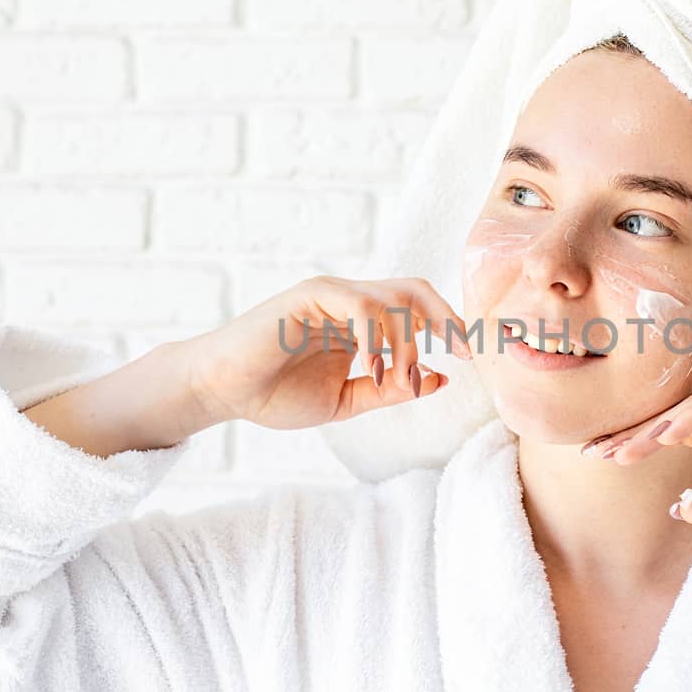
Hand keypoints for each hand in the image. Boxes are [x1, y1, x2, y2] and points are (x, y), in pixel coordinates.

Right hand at [181, 275, 471, 431]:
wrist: (222, 392)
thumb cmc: (275, 394)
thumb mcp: (346, 400)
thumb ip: (390, 390)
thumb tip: (440, 379)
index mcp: (362, 323)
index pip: (417, 308)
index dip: (448, 326)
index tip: (468, 357)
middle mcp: (350, 301)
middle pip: (415, 290)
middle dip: (445, 318)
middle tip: (460, 350)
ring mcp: (330, 295)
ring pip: (392, 298)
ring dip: (407, 341)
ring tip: (399, 377)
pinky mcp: (307, 296)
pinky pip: (358, 304)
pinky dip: (376, 335)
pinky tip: (373, 367)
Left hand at [592, 375, 691, 533]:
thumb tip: (679, 506)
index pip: (683, 435)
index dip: (644, 447)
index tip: (607, 461)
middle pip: (678, 418)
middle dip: (635, 435)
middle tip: (594, 451)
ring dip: (654, 429)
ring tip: (619, 449)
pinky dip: (691, 416)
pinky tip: (661, 434)